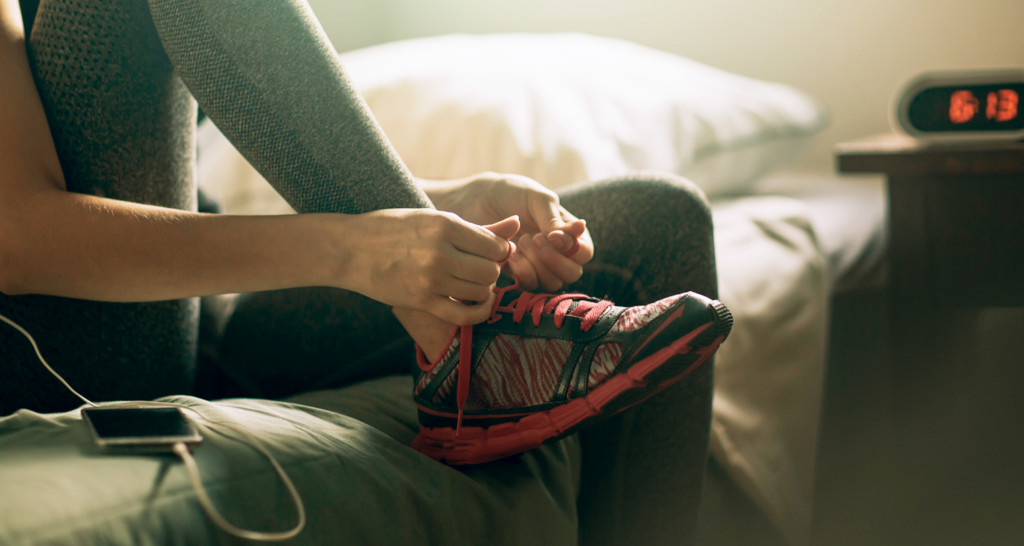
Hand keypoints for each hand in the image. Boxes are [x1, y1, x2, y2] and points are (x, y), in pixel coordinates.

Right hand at [336, 209, 518, 324]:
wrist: (350, 248)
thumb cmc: (392, 228)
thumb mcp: (433, 219)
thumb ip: (477, 227)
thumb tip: (517, 225)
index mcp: (445, 224)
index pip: (495, 246)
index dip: (499, 252)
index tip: (488, 253)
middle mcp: (441, 251)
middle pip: (492, 270)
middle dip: (492, 272)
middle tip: (479, 269)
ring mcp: (431, 278)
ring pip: (482, 291)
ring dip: (483, 290)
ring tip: (471, 283)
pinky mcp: (422, 301)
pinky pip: (465, 315)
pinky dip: (479, 312)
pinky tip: (477, 304)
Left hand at [424, 172, 593, 290]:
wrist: (475, 201)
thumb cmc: (509, 193)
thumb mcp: (535, 197)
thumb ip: (554, 217)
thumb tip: (578, 232)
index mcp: (568, 232)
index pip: (584, 252)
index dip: (572, 248)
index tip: (551, 236)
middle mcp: (558, 252)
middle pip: (572, 273)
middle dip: (553, 259)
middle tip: (533, 239)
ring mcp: (538, 266)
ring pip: (553, 283)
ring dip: (537, 265)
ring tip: (520, 243)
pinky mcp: (519, 276)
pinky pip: (531, 287)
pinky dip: (523, 273)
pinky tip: (510, 256)